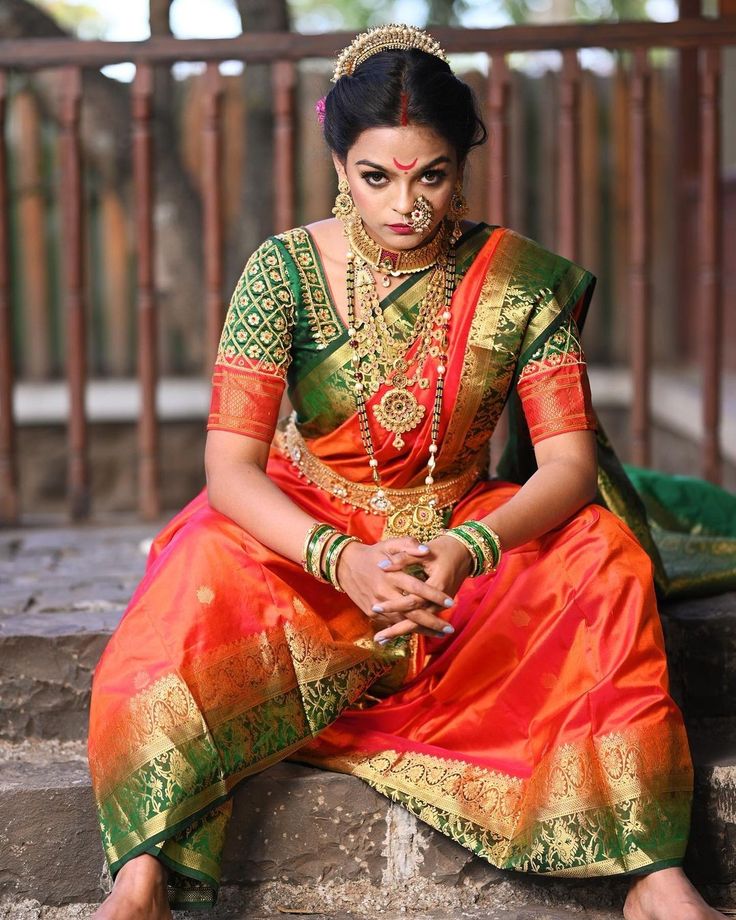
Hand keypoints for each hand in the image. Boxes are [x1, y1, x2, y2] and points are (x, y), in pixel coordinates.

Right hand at [336, 536, 457, 642]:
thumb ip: (408, 545)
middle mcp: (383, 592)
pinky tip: (421, 631)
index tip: (450, 602)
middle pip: (411, 612)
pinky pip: (391, 623)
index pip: (416, 588)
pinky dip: (406, 629)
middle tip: (449, 628)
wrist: (345, 565)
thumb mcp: (389, 544)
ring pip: (402, 622)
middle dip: (432, 622)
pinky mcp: (370, 613)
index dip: (433, 596)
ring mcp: (376, 605)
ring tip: (440, 633)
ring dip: (421, 630)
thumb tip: (426, 550)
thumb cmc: (373, 553)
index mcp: (390, 575)